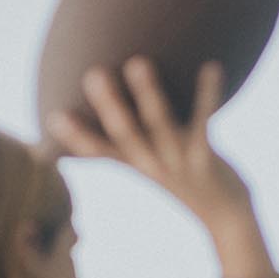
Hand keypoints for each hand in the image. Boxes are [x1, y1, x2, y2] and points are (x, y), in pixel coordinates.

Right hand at [46, 58, 255, 233]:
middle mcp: (152, 165)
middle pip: (126, 135)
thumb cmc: (183, 178)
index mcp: (135, 164)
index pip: (99, 152)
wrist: (225, 215)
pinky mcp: (206, 158)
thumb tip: (99, 116)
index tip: (54, 117)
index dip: (76, 136)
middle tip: (93, 73)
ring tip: (138, 62)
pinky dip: (208, 94)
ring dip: (149, 94)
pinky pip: (204, 123)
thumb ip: (126, 141)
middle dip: (109, 105)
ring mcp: (179, 162)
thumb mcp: (150, 162)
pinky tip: (212, 66)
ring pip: (160, 125)